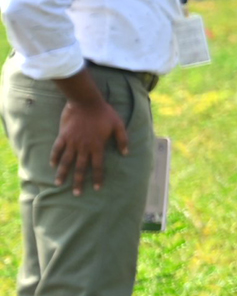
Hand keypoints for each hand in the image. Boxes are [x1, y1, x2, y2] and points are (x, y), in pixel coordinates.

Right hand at [50, 76, 126, 193]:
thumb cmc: (104, 113)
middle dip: (78, 182)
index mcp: (97, 146)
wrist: (86, 102)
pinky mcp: (63, 136)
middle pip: (80, 168)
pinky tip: (53, 165)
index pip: (97, 166)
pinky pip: (57, 149)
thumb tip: (126, 153)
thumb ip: (123, 140)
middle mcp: (84, 147)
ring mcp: (72, 142)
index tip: (96, 188)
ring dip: (63, 173)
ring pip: (66, 161)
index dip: (97, 178)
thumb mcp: (118, 125)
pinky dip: (54, 157)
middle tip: (77, 194)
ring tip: (59, 184)